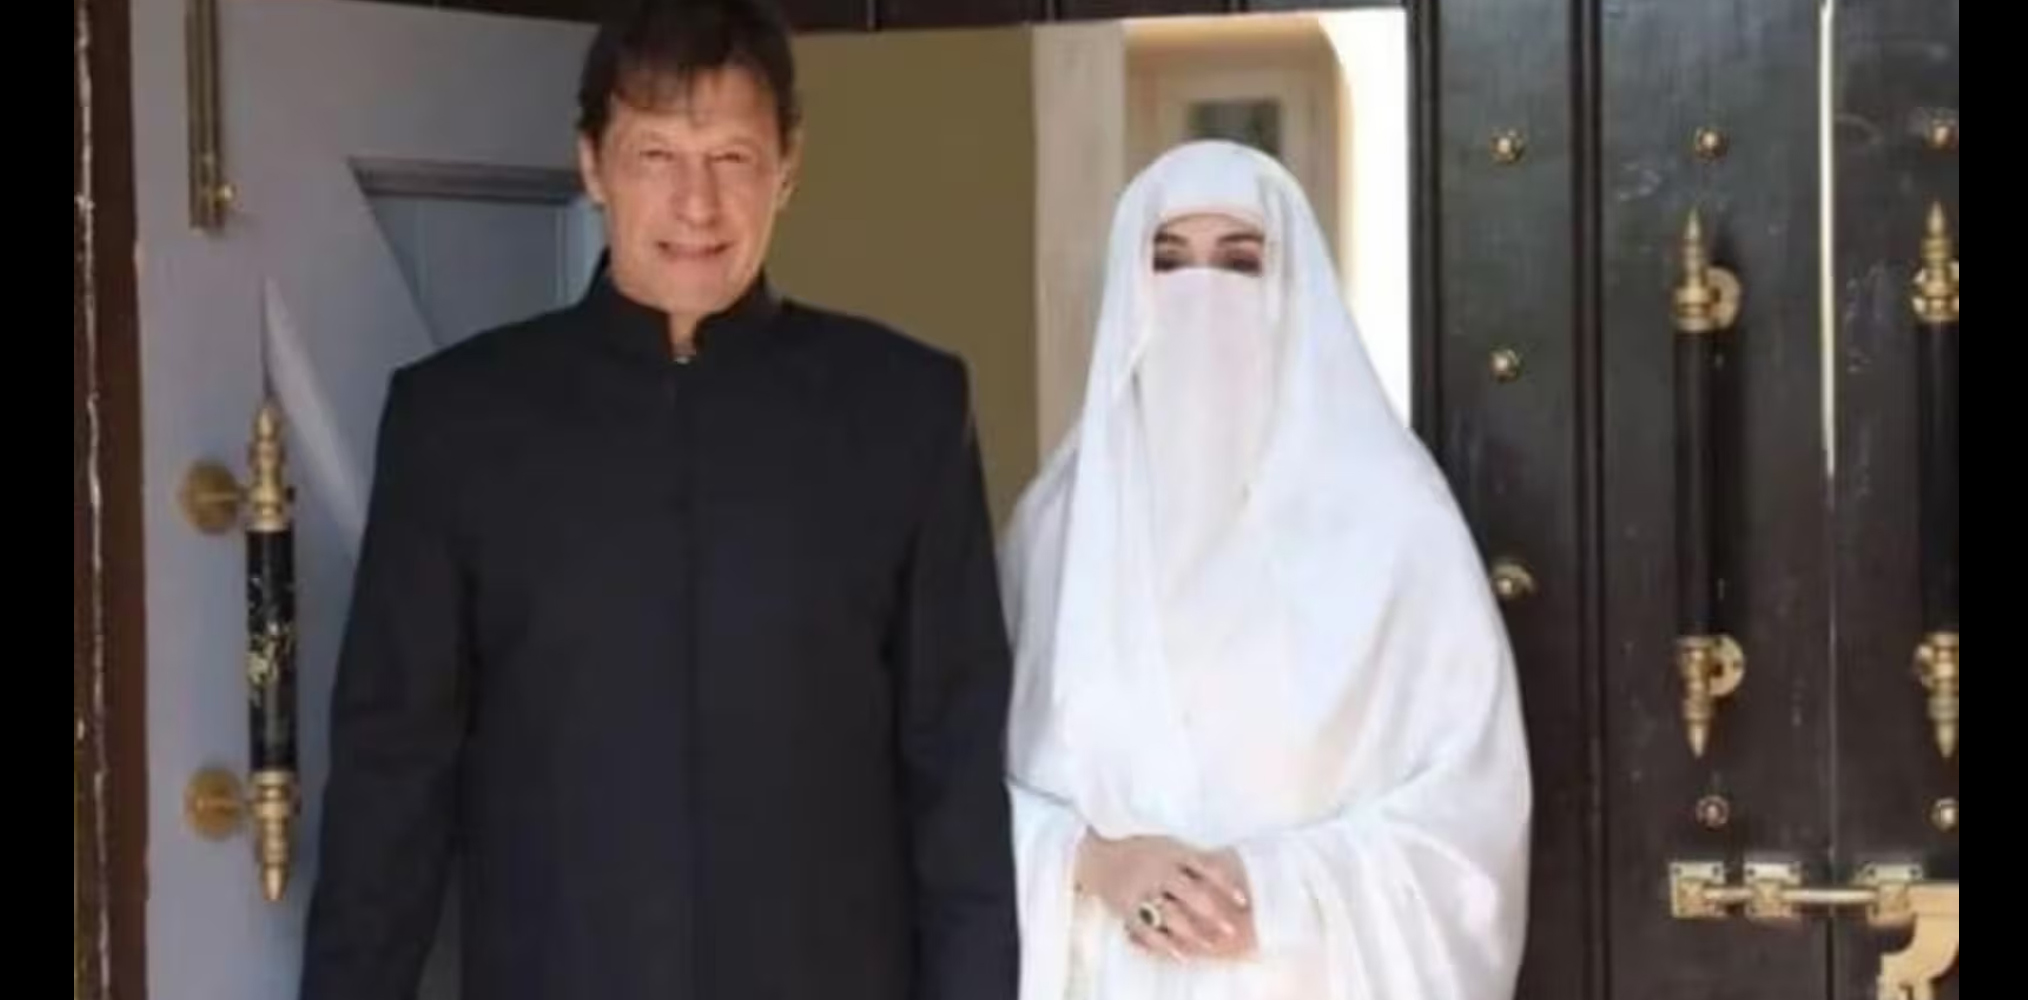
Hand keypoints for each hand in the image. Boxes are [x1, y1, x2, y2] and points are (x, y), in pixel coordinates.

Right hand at [1075, 833, 1255, 960]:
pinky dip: (1164, 944)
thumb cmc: (1137, 848)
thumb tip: (1229, 863)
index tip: (1243, 901)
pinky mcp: (1126, 907)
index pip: (1205, 866)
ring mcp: (1141, 889)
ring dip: (1193, 932)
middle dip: (1213, 913)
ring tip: (1210, 945)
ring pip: (1172, 914)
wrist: (1094, 853)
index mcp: (1172, 851)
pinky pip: (1147, 930)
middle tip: (1231, 930)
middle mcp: (1158, 870)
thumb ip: (1190, 857)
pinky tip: (1181, 955)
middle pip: (1191, 893)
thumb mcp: (1165, 843)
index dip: (1226, 884)